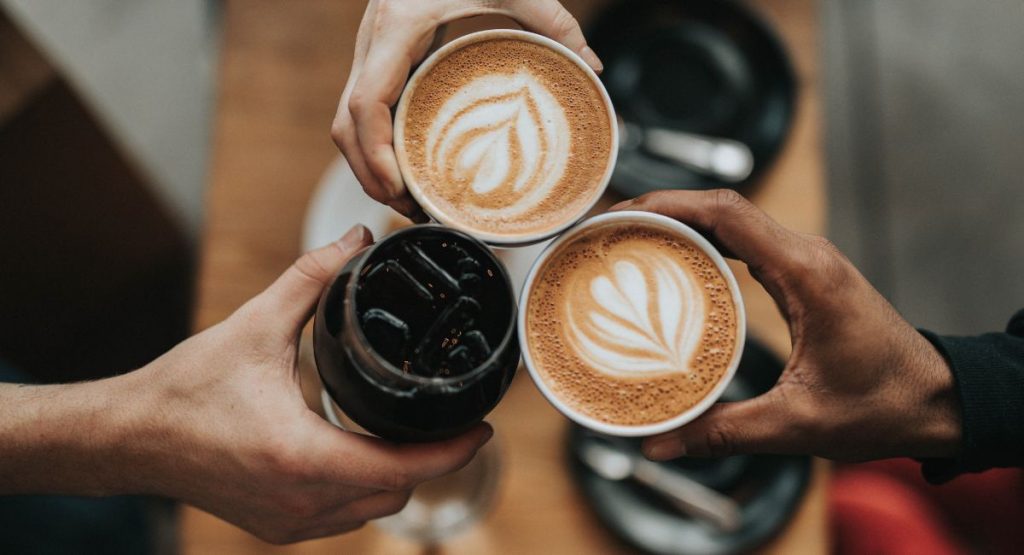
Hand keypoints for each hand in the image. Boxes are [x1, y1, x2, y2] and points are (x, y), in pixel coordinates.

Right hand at [115, 225, 491, 543]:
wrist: (128, 439)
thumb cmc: (185, 389)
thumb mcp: (254, 326)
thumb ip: (311, 279)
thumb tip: (353, 240)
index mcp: (304, 456)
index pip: (404, 467)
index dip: (453, 450)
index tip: (482, 426)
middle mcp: (302, 501)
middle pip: (397, 492)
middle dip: (430, 461)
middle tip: (448, 420)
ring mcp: (289, 521)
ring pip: (371, 510)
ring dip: (396, 476)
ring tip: (409, 432)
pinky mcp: (276, 526)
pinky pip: (342, 516)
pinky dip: (361, 489)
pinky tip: (359, 453)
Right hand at [331, 0, 602, 219]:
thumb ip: (553, 21)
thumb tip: (591, 65)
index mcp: (398, 28)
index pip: (366, 102)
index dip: (376, 153)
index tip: (400, 188)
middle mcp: (373, 43)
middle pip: (346, 125)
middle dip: (370, 175)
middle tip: (410, 209)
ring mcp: (370, 52)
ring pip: (345, 122)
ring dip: (368, 166)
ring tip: (408, 201)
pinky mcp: (378, 59)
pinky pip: (361, 112)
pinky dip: (375, 146)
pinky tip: (405, 167)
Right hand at [611, 190, 961, 462]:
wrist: (937, 402)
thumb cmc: (884, 405)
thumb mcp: (797, 424)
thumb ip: (723, 431)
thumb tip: (660, 443)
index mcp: (806, 274)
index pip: (727, 212)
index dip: (667, 204)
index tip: (621, 214)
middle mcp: (806, 255)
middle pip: (722, 208)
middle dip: (660, 209)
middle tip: (608, 230)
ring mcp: (806, 262)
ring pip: (733, 221)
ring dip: (681, 223)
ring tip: (628, 241)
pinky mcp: (804, 276)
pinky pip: (745, 243)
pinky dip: (704, 243)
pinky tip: (673, 265)